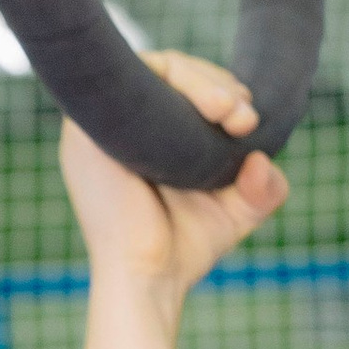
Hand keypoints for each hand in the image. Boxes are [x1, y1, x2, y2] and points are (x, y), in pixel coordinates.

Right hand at [58, 68, 286, 314]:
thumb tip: (263, 161)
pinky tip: (211, 107)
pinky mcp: (85, 126)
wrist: (147, 280)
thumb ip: (263, 187)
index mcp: (145, 132)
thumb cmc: (183, 247)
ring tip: (232, 113)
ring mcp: (97, 120)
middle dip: (216, 83)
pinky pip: (126, 76)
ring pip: (155, 68)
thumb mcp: (237, 210)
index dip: (220, 89)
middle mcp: (118, 121)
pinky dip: (173, 80)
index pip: (181, 85)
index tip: (249, 118)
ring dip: (202, 81)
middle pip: (170, 69)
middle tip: (244, 117)